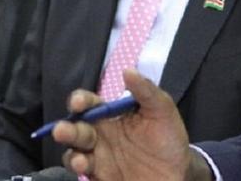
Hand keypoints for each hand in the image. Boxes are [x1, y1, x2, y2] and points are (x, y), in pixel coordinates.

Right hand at [52, 70, 210, 180]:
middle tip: (62, 129)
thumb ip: (146, 91)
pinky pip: (83, 169)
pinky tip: (84, 164)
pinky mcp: (100, 174)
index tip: (78, 103)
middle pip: (76, 127)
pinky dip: (78, 166)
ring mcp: (99, 155)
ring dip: (71, 151)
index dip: (81, 101)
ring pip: (74, 150)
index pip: (91, 104)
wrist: (179, 170)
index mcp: (113, 114)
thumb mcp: (163, 109)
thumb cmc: (169, 136)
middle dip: (66, 128)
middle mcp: (101, 133)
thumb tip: (128, 70)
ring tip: (79, 156)